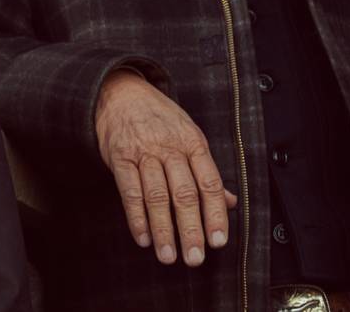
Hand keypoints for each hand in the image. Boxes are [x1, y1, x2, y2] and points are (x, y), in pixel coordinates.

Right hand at [95, 69, 237, 266]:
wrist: (122, 92)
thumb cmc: (159, 118)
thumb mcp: (189, 135)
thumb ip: (206, 171)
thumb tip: (230, 202)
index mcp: (193, 143)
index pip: (209, 184)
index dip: (215, 215)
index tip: (218, 242)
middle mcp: (170, 148)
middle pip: (184, 194)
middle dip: (191, 230)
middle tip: (194, 258)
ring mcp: (144, 152)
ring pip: (157, 196)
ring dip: (163, 229)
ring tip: (168, 256)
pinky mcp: (120, 157)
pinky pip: (130, 191)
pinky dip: (136, 217)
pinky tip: (144, 237)